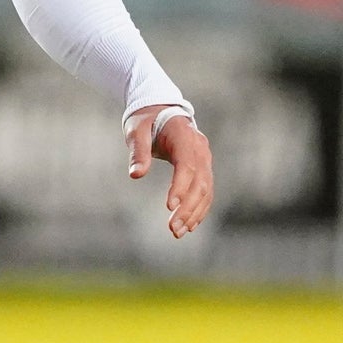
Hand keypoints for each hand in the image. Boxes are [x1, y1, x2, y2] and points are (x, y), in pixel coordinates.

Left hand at [128, 105, 213, 237]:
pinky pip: (206, 191)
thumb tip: (136, 175)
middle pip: (200, 182)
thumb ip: (138, 151)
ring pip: (206, 190)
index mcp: (184, 137)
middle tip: (172, 228)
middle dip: (188, 207)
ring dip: (194, 213)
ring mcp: (205, 159)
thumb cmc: (146, 120)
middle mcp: (200, 149)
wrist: (162, 110)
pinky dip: (200, 209)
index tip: (170, 207)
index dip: (180, 187)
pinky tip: (190, 225)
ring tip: (178, 232)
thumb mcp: (136, 130)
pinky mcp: (204, 168)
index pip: (187, 165)